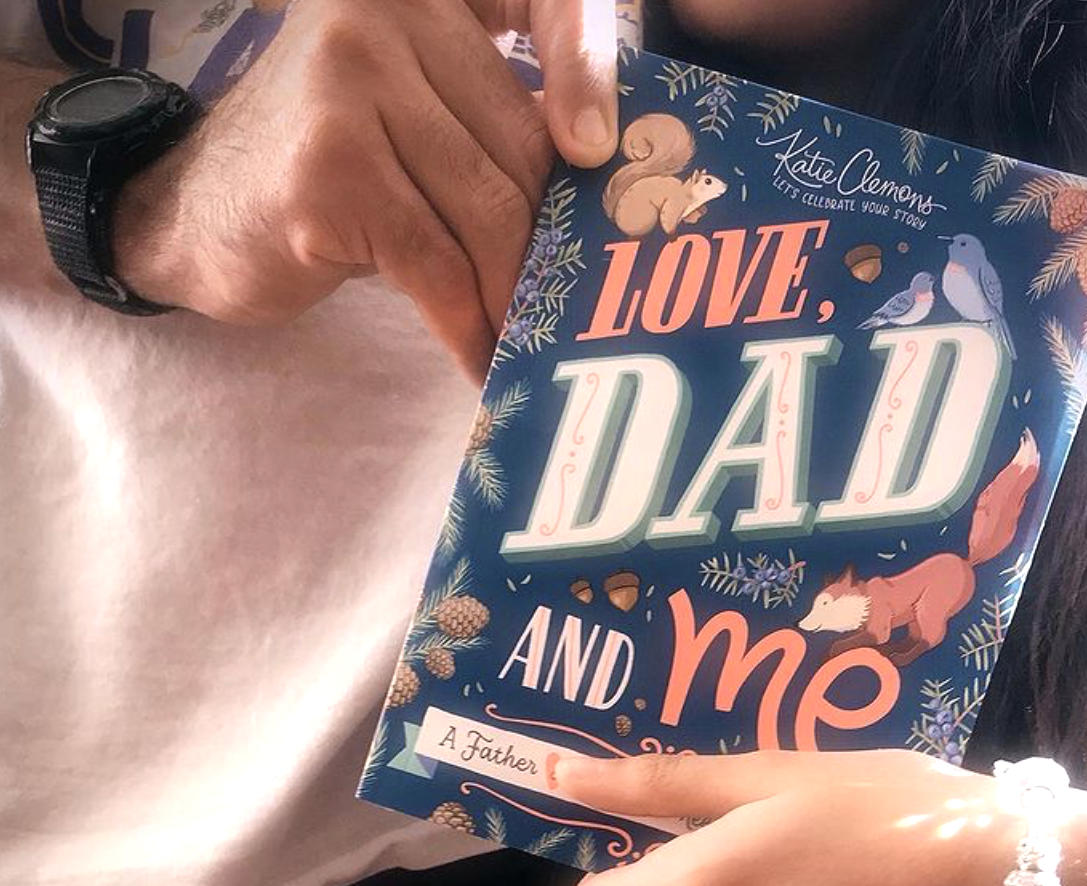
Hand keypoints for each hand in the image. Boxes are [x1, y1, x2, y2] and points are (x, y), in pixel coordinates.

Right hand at [113, 0, 617, 376]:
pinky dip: (468, 326)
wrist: (195, 214)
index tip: (603, 159)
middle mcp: (383, 12)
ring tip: (528, 343)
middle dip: (549, 242)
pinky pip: (438, 265)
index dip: (591, 69)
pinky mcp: (331, 171)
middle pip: (521, 144)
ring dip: (515, 296)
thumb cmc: (324, 174)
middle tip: (572, 305)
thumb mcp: (414, 120)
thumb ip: (491, 127)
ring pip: (488, 211)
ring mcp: (350, 86)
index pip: (544, 3)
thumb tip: (601, 195)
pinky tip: (479, 360)